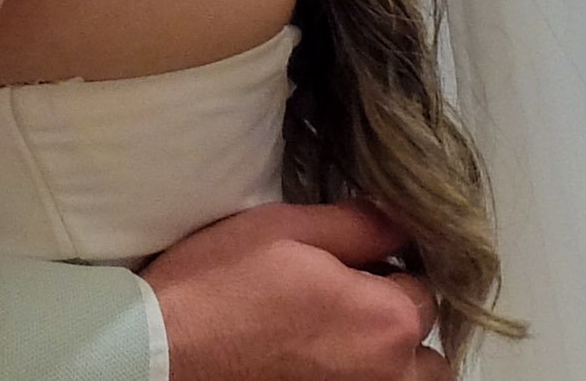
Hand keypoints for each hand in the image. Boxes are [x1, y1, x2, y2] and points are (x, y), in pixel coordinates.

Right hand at [144, 203, 444, 380]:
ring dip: (386, 361)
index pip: (424, 289)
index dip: (388, 268)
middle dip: (395, 322)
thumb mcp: (286, 228)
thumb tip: (400, 220)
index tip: (351, 262)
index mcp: (387, 321)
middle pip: (424, 348)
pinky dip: (355, 376)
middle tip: (345, 303)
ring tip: (336, 338)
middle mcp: (388, 375)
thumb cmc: (219, 287)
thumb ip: (358, 224)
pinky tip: (313, 359)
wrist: (161, 351)